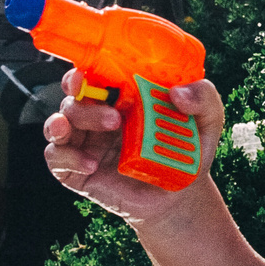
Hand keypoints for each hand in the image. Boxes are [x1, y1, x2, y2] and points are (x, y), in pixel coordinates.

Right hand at [40, 69, 225, 224]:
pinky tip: (91, 164)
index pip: (92, 72)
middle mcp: (97, 114)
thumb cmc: (188, 151)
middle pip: (72, 95)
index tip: (89, 72)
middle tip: (112, 108)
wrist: (180, 197)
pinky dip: (67, 157)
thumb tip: (178, 92)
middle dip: (80, 94)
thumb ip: (203, 98)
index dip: (85, 68)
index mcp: (120, 96)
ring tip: (106, 126)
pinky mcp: (77, 170)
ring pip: (58, 122)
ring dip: (69, 121)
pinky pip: (57, 159)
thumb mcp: (207, 121)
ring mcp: (85, 142)